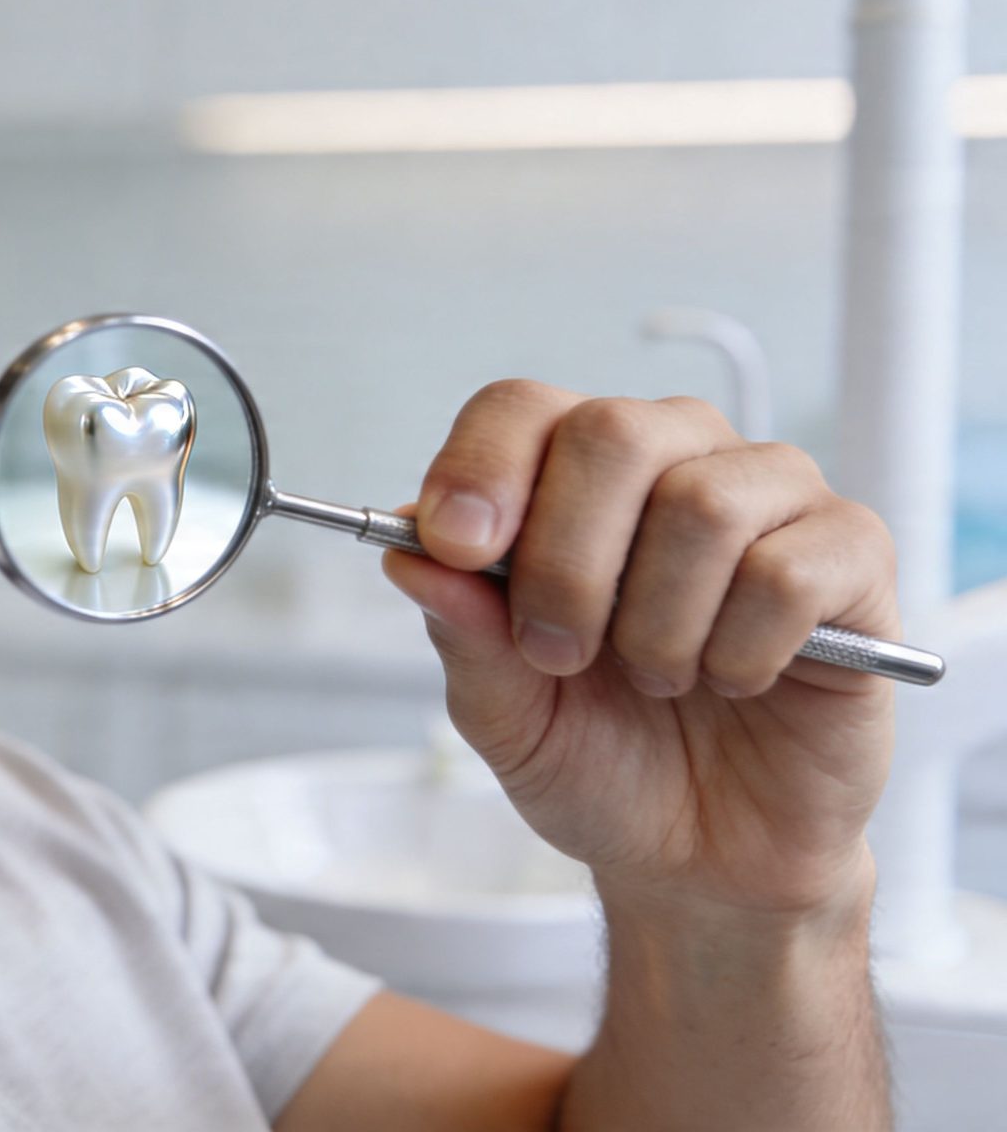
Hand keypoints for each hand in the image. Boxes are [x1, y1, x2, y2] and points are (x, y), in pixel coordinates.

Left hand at [382, 381, 897, 917]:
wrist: (706, 856)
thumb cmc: (603, 762)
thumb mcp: (504, 715)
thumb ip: (462, 633)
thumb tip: (412, 557)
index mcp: (574, 474)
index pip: (520, 408)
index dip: (481, 466)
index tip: (457, 548)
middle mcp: (676, 459)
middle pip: (613, 433)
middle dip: (566, 563)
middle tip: (559, 654)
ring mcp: (772, 499)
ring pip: (702, 504)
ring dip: (657, 624)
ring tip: (657, 677)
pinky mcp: (853, 558)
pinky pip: (789, 572)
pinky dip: (740, 651)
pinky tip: (733, 681)